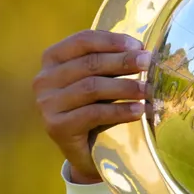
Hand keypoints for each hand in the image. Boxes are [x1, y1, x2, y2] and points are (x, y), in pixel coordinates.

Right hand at [33, 30, 149, 183]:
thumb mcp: (100, 81)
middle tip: (148, 63)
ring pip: (92, 88)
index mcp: (52, 59)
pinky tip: (138, 110)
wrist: (86, 153)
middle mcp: (44, 79)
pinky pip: (93, 114)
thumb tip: (143, 51)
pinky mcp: (56, 127)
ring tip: (148, 90)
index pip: (82, 41)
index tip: (138, 45)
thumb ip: (111, 63)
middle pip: (89, 64)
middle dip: (123, 62)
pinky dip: (120, 111)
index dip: (112, 40)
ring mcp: (47, 104)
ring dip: (125, 87)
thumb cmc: (95, 108)